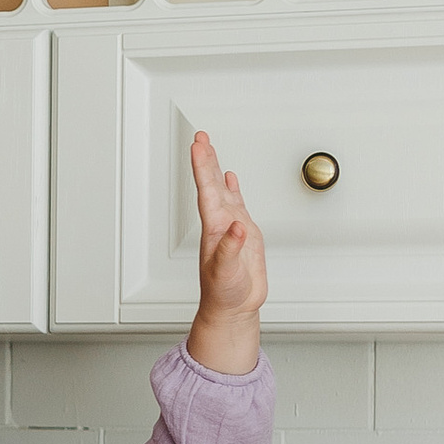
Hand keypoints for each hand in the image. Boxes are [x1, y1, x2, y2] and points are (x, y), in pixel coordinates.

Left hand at [186, 128, 264, 371]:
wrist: (233, 307)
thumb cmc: (224, 293)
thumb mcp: (226, 272)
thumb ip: (231, 249)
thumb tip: (238, 226)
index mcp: (214, 229)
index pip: (206, 191)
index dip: (202, 168)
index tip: (198, 146)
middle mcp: (220, 223)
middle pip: (211, 184)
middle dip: (206, 159)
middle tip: (200, 136)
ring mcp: (232, 226)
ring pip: (223, 190)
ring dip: (216, 168)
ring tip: (210, 148)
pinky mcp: (245, 233)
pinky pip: (237, 203)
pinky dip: (233, 188)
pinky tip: (229, 177)